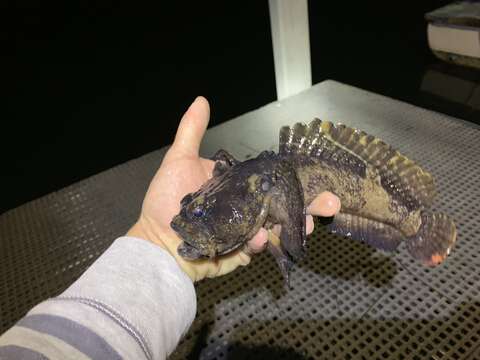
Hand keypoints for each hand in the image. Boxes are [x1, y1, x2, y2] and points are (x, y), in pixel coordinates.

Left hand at [127, 97, 340, 280]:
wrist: (155, 242)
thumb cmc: (165, 201)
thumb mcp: (178, 160)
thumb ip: (192, 131)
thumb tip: (201, 99)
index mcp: (238, 186)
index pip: (272, 180)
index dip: (294, 179)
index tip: (317, 176)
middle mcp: (246, 208)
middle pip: (282, 205)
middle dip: (309, 205)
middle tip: (331, 203)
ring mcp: (244, 230)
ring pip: (277, 228)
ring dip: (295, 226)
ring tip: (309, 224)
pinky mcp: (239, 251)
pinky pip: (256, 247)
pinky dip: (261, 242)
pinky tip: (259, 238)